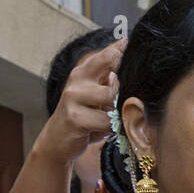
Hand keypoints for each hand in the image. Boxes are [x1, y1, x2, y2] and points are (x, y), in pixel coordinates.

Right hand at [36, 38, 125, 165]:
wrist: (56, 141)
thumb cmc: (82, 118)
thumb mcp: (95, 96)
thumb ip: (109, 80)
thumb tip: (130, 57)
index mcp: (84, 71)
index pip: (109, 53)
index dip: (125, 52)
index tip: (136, 51)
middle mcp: (77, 79)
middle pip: (112, 65)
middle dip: (125, 82)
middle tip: (126, 98)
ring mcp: (74, 96)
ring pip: (111, 97)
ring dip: (117, 111)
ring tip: (112, 119)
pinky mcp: (75, 117)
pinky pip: (106, 121)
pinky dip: (111, 128)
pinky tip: (104, 131)